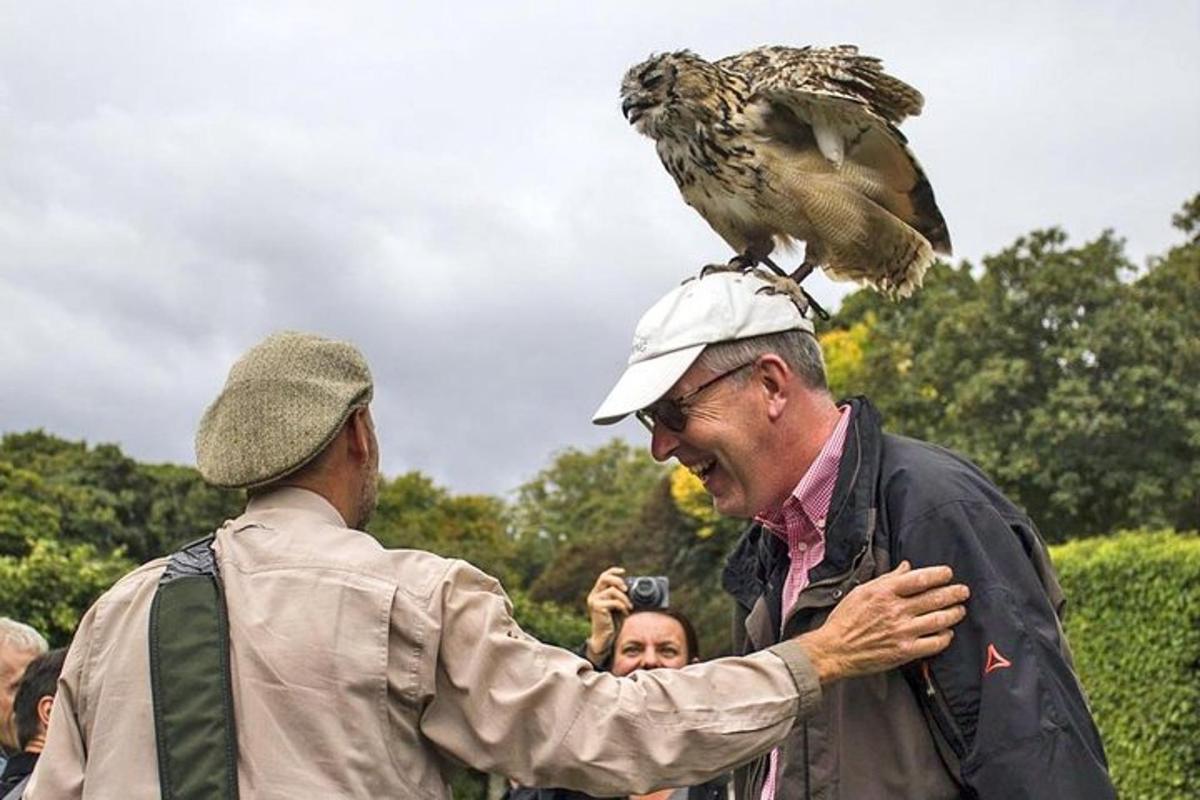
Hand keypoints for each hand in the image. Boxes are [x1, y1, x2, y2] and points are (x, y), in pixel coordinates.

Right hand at [585, 566, 632, 662]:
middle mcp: (593, 595)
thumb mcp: (618, 606)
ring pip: (612, 591)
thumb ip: (620, 596)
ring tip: (628, 607)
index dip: (613, 571)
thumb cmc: (612, 623)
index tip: (623, 571)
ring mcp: (594, 601)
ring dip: (624, 599)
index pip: (603, 576)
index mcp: (597, 593)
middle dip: (618, 581)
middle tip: (626, 589)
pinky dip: (622, 606)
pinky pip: (614, 602)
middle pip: (605, 578)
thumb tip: (632, 588)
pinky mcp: (597, 608)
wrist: (605, 638)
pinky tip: (624, 613)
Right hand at [796, 561, 968, 684]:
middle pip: (935, 598)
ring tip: (960, 610)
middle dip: (954, 593)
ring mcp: (903, 632)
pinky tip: (947, 633)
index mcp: (884, 592)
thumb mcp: (862, 591)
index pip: (920, 579)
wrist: (835, 650)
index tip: (948, 573)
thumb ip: (887, 579)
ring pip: (939, 620)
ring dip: (954, 613)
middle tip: (963, 591)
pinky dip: (945, 636)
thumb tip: (906, 567)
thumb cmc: (845, 619)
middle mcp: (896, 610)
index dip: (938, 575)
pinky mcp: (905, 651)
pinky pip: (934, 643)